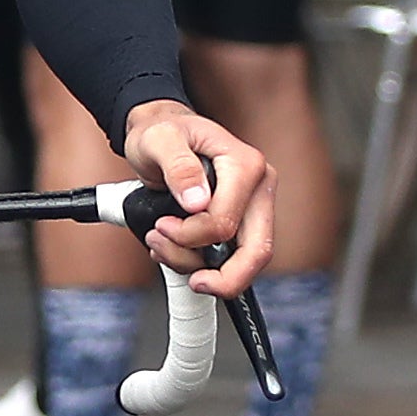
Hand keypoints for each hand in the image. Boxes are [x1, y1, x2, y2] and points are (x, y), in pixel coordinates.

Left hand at [119, 100, 274, 291]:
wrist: (162, 133)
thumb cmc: (163, 132)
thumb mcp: (159, 140)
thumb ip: (177, 166)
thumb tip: (197, 201)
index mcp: (246, 166)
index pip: (226, 222)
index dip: (190, 236)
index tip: (160, 227)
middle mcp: (258, 188)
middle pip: (257, 251)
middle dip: (223, 277)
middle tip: (193, 282)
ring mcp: (252, 208)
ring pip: (244, 259)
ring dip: (200, 266)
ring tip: (162, 246)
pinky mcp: (241, 221)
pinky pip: (230, 256)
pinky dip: (201, 263)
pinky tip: (173, 249)